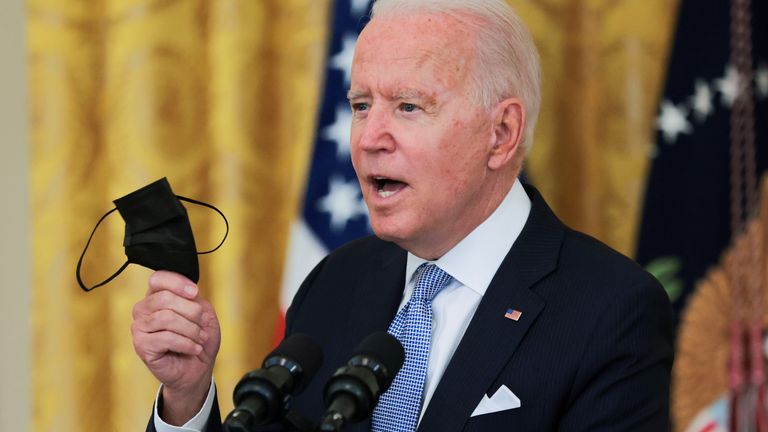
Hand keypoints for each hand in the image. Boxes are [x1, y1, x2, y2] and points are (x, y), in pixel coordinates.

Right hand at [131, 271, 220, 424]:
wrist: (197, 369)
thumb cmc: (198, 339)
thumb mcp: (203, 314)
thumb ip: (194, 300)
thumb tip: (188, 293)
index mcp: (156, 296)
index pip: (158, 278)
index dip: (178, 283)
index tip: (195, 293)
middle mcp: (143, 309)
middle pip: (165, 298)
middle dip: (191, 311)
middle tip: (203, 325)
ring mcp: (139, 328)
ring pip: (166, 318)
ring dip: (191, 329)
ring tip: (200, 339)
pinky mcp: (141, 346)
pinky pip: (166, 338)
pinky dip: (186, 344)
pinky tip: (194, 349)